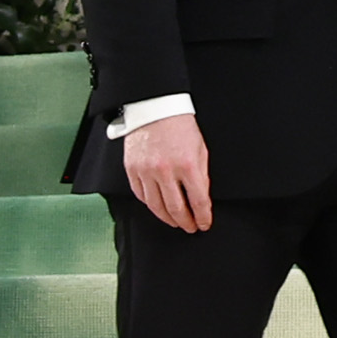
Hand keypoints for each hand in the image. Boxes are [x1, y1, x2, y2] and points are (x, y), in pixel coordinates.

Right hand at [120, 108, 214, 232]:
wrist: (156, 109)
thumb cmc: (180, 126)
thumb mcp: (200, 149)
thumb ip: (201, 175)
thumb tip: (201, 198)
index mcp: (187, 165)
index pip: (198, 201)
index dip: (202, 216)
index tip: (204, 224)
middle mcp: (165, 171)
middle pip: (176, 208)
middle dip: (186, 222)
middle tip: (190, 227)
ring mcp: (146, 172)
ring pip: (156, 206)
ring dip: (167, 218)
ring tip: (175, 222)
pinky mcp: (132, 170)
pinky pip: (141, 195)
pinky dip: (150, 204)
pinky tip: (158, 207)